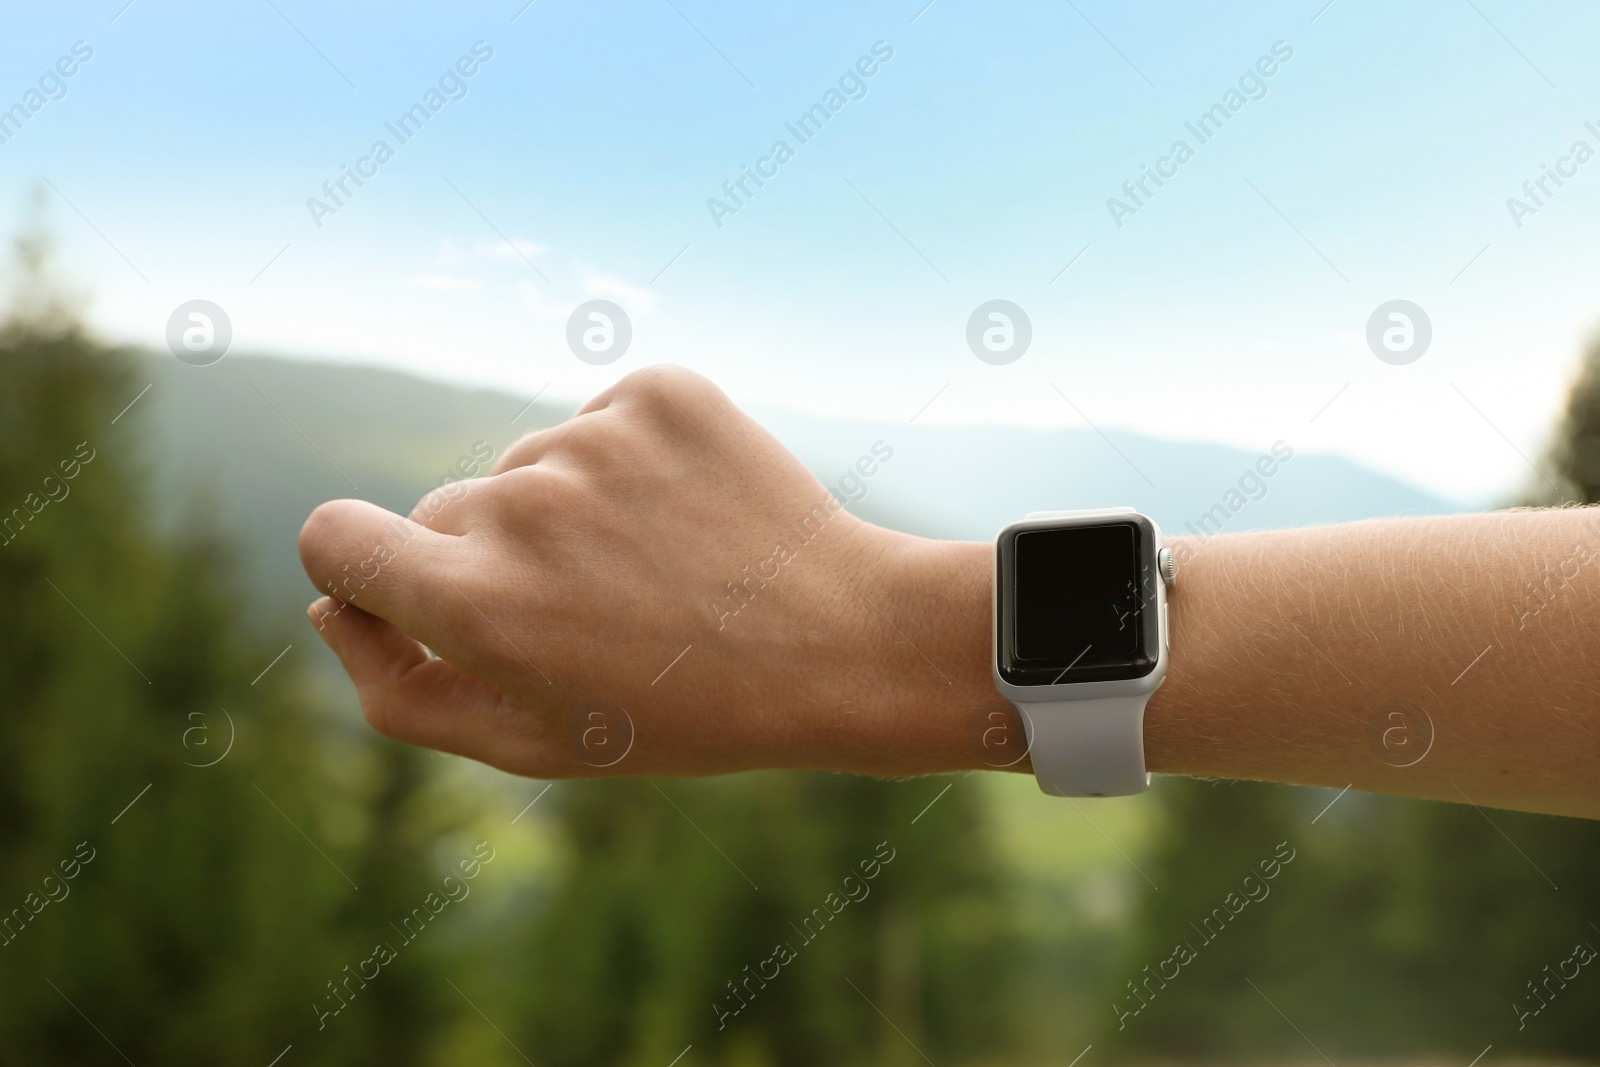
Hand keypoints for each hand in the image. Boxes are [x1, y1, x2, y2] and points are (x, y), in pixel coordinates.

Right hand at [298, 367, 1004, 779]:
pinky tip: (688, 516)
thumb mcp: (530, 743)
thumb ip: (400, 687)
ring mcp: (593, 438)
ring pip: (529, 466)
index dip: (361, 567)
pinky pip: (597, 420)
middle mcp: (522, 505)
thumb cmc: (680, 713)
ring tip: (660, 568)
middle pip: (443, 510)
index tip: (411, 588)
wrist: (843, 645)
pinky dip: (627, 462)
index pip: (331, 535)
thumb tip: (333, 605)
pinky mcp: (658, 391)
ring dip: (569, 512)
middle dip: (492, 560)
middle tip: (594, 612)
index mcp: (474, 600)